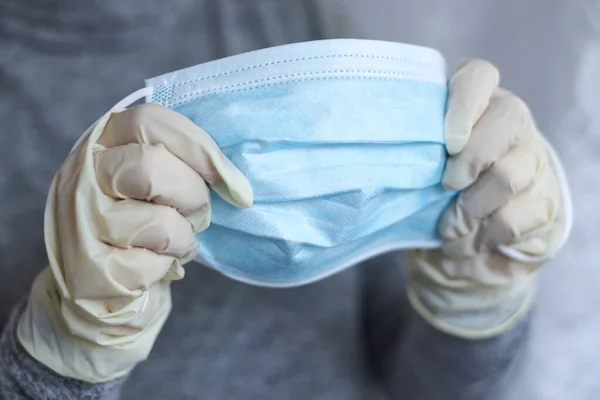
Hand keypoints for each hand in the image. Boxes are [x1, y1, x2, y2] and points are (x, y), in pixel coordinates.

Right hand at [18, 103, 252, 381]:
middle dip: (192, 195)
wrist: (98, 288)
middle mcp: (80, 176)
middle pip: (151, 167)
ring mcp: (79, 224)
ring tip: (173, 241)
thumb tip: (238, 185)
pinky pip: (149, 265)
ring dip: (183, 237)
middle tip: (195, 213)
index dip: (199, 148)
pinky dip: (164, 267)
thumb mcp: (157, 181)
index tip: (231, 180)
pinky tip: (152, 265)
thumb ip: (186, 162)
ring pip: (160, 223)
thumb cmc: (142, 223)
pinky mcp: (89, 271)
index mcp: (101, 143)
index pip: (149, 122)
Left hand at [405, 60, 569, 338]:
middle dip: (470, 160)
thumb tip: (384, 161)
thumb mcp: (419, 162)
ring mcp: (533, 161)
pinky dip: (486, 234)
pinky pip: (517, 217)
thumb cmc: (433, 186)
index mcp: (476, 103)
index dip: (464, 104)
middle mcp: (511, 123)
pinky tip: (472, 239)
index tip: (446, 141)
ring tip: (449, 226)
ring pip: (509, 175)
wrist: (468, 235)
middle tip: (446, 185)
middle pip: (509, 120)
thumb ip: (412, 149)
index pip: (479, 76)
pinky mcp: (544, 201)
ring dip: (471, 207)